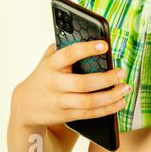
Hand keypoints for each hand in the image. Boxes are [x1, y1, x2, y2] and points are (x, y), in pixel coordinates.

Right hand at [11, 40, 131, 126]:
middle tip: (121, 72)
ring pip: (89, 102)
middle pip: (83, 83)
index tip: (104, 45)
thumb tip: (89, 36)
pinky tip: (120, 102)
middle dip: (106, 79)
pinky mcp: (65, 115)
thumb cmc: (44, 76)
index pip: (69, 54)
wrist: (25, 105)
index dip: (87, 49)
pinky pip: (90, 113)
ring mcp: (59, 102)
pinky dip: (108, 109)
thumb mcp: (47, 59)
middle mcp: (54, 84)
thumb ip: (62, 47)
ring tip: (125, 88)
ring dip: (111, 96)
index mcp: (51, 65)